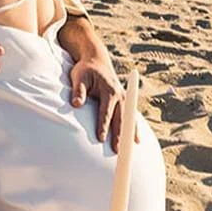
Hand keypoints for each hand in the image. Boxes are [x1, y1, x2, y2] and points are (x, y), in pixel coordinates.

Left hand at [62, 17, 126, 148]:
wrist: (96, 60)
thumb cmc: (85, 70)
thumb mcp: (78, 76)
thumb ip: (78, 90)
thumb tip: (76, 104)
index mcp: (109, 90)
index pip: (106, 112)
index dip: (103, 126)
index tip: (101, 139)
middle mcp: (120, 95)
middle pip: (120, 119)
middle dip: (119, 135)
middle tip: (117, 150)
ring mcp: (124, 99)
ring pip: (129, 119)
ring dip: (129, 134)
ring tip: (129, 150)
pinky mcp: (124, 101)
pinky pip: (131, 117)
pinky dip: (133, 129)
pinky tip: (135, 141)